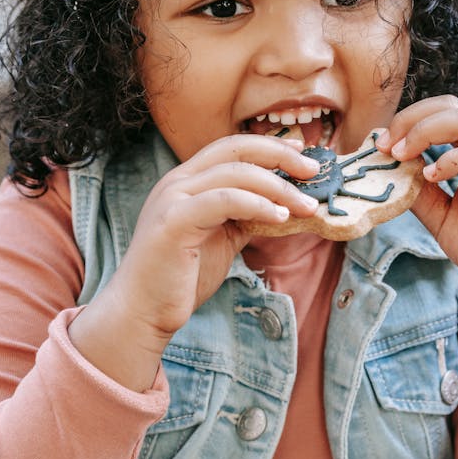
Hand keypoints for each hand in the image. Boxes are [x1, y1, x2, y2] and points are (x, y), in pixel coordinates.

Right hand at [68, 135, 318, 389]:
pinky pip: (224, 200)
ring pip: (234, 173)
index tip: (303, 155)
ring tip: (306, 206)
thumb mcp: (222, 239)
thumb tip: (283, 207)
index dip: (269, 147)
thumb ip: (245, 217)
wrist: (143, 311)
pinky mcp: (173, 221)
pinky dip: (257, 204)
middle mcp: (176, 181)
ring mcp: (172, 198)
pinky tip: (280, 217)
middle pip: (234, 149)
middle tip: (314, 171)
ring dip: (277, 187)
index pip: (231, 148)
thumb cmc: (181, 279)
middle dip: (279, 155)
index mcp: (186, 182)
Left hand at [376, 96, 457, 280]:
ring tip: (401, 155)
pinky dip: (450, 160)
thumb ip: (419, 192)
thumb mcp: (441, 216)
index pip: (444, 113)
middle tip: (385, 145)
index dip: (409, 120)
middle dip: (411, 118)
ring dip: (425, 131)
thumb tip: (391, 173)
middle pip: (452, 107)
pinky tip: (430, 177)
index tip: (381, 144)